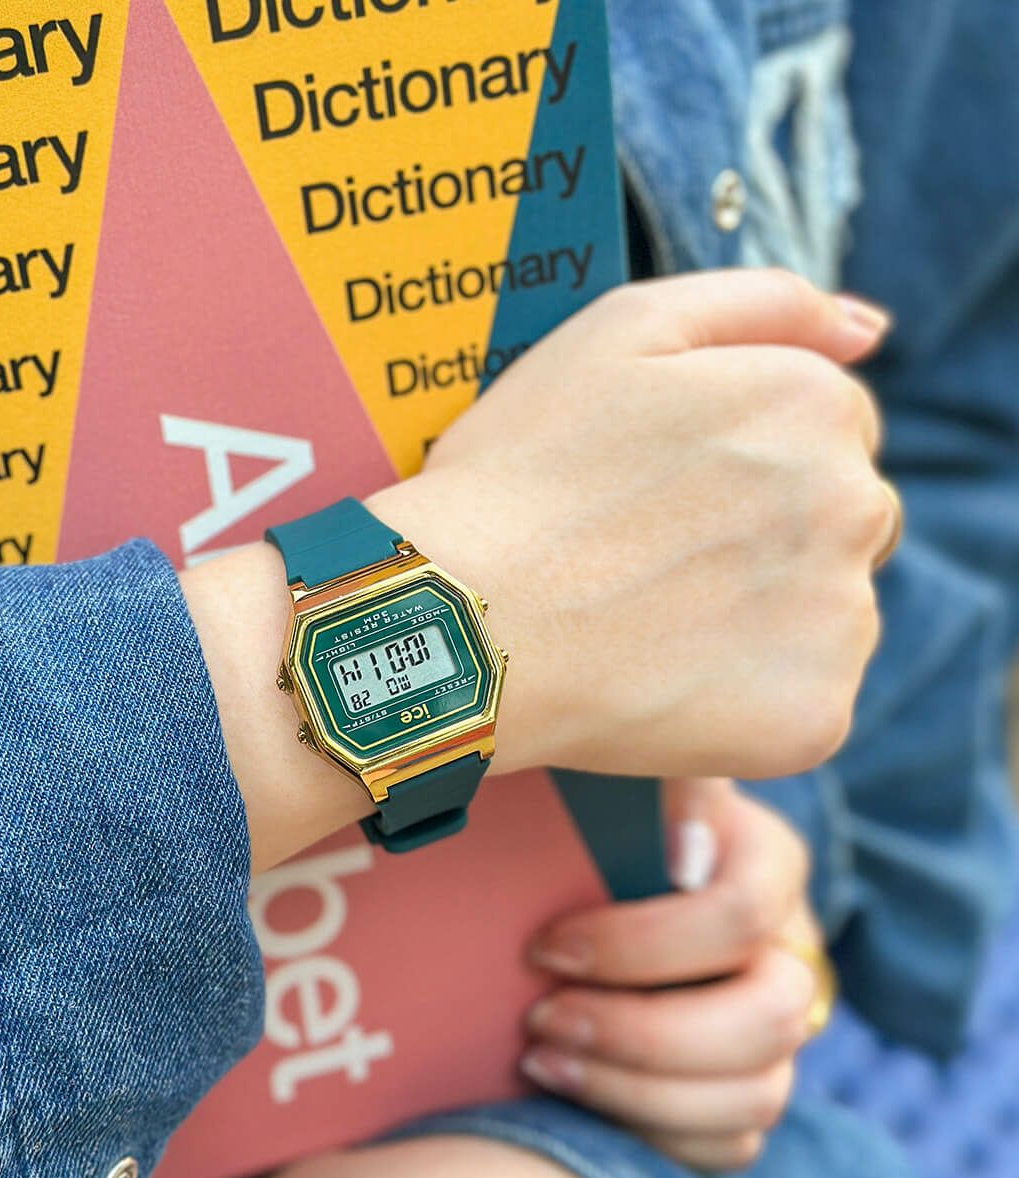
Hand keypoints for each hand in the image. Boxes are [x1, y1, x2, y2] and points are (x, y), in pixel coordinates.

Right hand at [369, 269, 893, 781]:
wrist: (463, 621)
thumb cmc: (523, 473)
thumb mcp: (621, 331)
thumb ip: (763, 303)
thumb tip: (872, 328)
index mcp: (814, 405)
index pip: (833, 428)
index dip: (744, 457)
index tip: (667, 492)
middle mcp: (854, 504)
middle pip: (844, 517)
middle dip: (771, 530)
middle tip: (655, 558)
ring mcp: (840, 619)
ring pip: (829, 611)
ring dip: (766, 615)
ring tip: (655, 621)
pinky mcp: (814, 716)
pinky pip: (806, 701)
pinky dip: (751, 698)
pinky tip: (670, 682)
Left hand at [520, 778, 824, 1170]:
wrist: (597, 867)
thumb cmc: (599, 818)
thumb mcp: (619, 781)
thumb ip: (657, 779)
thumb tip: (688, 848)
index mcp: (765, 861)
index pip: (741, 914)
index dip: (642, 944)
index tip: (547, 947)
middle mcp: (788, 946)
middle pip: (768, 1018)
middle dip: (641, 1031)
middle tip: (541, 1016)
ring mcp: (778, 1024)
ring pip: (757, 1093)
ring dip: (636, 1090)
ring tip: (540, 1058)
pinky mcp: (749, 1084)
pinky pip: (732, 1141)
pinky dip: (650, 1130)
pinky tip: (578, 1092)